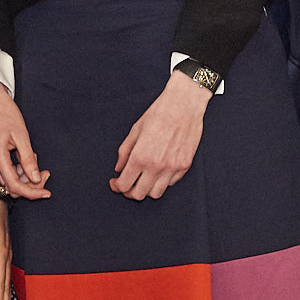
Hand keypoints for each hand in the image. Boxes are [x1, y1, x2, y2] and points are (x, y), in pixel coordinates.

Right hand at [0, 81, 50, 198]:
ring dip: (26, 178)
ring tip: (38, 163)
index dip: (32, 193)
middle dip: (31, 185)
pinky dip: (20, 170)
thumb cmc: (5, 114)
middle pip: (13, 187)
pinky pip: (9, 171)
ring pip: (11, 180)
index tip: (46, 193)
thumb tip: (35, 178)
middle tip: (45, 173)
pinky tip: (29, 159)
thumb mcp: (21, 136)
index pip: (15, 186)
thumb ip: (28, 159)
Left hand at [111, 70, 211, 199]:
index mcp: (140, 156)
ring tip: (142, 179)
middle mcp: (156, 166)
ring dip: (146, 189)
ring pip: (156, 193)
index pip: (124, 185)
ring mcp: (172, 168)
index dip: (117, 186)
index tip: (115, 183)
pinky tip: (158, 170)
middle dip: (129, 192)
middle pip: (139, 194)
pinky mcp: (184, 166)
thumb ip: (124, 152)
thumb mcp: (135, 130)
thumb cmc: (159, 113)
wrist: (184, 104)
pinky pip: (170, 183)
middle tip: (127, 184)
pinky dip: (162, 181)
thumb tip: (119, 168)